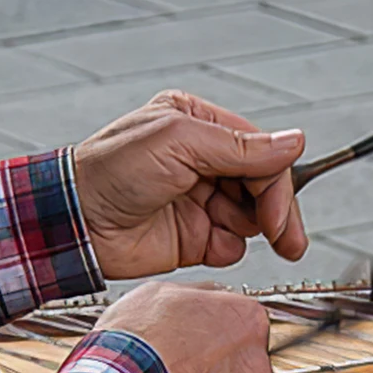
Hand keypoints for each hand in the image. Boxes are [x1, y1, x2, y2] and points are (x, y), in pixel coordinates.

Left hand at [73, 92, 306, 278]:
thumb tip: (295, 141)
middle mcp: (202, 160)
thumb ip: (241, 147)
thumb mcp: (179, 143)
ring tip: (223, 229)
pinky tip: (209, 244)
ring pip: (253, 216)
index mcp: (198, 125)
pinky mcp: (195, 235)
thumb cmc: (112, 172)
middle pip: (263, 184)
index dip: (276, 181)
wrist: (77, 223)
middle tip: (285, 239)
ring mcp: (200, 199)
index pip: (259, 150)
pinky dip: (228, 247)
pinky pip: (233, 244)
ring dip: (247, 226)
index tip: (279, 211)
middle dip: (275, 211)